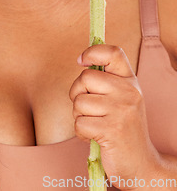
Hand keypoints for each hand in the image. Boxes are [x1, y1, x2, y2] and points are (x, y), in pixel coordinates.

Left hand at [69, 44, 159, 188]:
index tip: (81, 62)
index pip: (113, 52)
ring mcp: (121, 111)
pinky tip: (94, 136)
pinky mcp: (112, 130)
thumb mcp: (121, 98)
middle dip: (77, 93)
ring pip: (79, 102)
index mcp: (130, 81)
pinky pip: (79, 123)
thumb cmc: (123, 127)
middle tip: (88, 107)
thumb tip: (81, 59)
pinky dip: (81, 132)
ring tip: (94, 124)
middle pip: (85, 77)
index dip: (92, 52)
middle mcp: (128, 92)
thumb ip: (107, 79)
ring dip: (79, 116)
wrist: (140, 164)